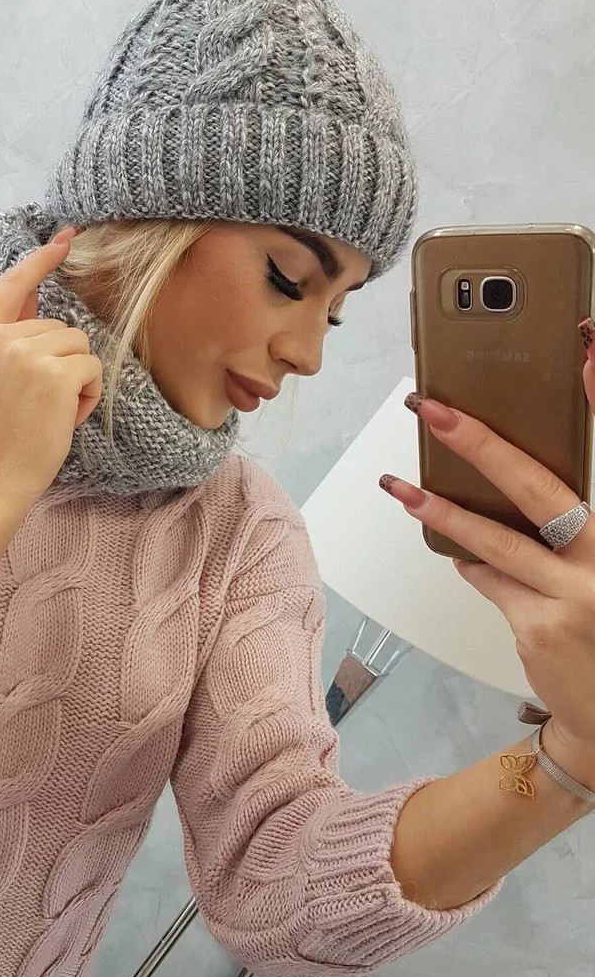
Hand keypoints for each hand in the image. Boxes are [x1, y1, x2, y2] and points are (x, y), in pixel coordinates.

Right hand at [0, 226, 101, 512]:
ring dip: (76, 381)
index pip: (12, 283)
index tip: (65, 239)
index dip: (42, 259)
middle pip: (58, 327)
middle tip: (38, 405)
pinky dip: (88, 396)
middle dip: (61, 364)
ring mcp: (25, 351)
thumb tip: (33, 299)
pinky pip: (92, 368)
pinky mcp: (54, 372)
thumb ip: (7, 336)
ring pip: (79, 347)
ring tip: (50, 413)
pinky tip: (65, 418)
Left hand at [380, 330, 594, 761]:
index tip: (585, 348)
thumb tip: (500, 502)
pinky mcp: (539, 628)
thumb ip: (573, 534)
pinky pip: (490, 581)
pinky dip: (473, 563)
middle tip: (435, 410)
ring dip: (443, 511)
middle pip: (540, 490)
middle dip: (483, 445)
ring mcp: (577, 596)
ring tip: (400, 487)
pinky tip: (461, 553)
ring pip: (496, 540)